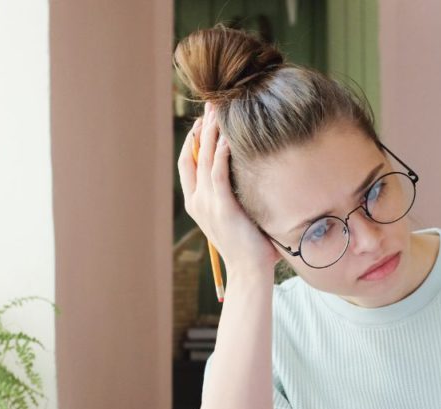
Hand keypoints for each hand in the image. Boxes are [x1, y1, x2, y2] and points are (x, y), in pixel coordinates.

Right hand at [177, 102, 278, 274]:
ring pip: (204, 160)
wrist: (249, 271)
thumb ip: (237, 196)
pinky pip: (218, 174)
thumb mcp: (238, 216)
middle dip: (201, 129)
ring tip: (219, 112)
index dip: (193, 141)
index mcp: (197, 203)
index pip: (188, 164)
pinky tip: (228, 139)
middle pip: (193, 156)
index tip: (204, 122)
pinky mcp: (222, 207)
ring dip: (211, 134)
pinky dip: (221, 154)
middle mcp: (197, 201)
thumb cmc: (250, 247)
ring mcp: (207, 204)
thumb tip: (252, 177)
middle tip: (211, 105)